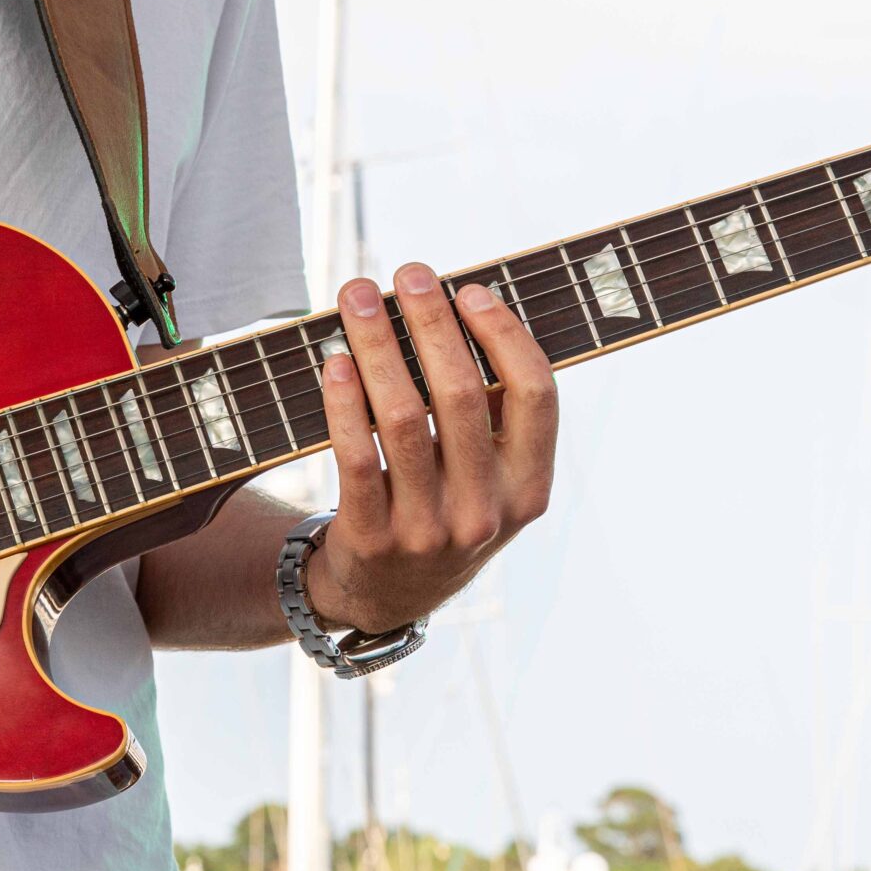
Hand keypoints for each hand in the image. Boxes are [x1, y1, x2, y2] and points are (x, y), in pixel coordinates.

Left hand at [307, 263, 558, 634]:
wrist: (388, 597)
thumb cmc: (443, 509)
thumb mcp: (491, 480)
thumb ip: (491, 415)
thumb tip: (456, 306)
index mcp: (529, 489)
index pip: (535, 395)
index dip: (504, 335)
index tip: (469, 291)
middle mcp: (486, 512)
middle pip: (462, 394)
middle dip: (431, 322)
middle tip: (407, 274)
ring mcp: (429, 530)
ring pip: (404, 418)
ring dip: (378, 346)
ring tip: (357, 297)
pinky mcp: (373, 539)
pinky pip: (357, 456)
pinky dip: (344, 403)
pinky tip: (334, 361)